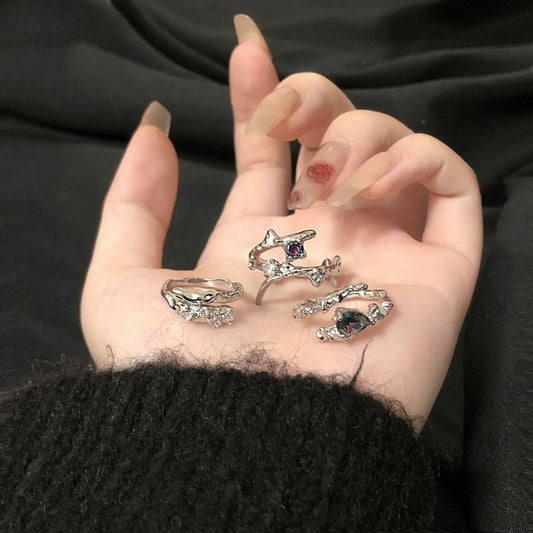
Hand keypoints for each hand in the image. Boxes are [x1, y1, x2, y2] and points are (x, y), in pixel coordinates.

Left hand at [81, 16, 481, 421]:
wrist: (245, 439)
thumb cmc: (180, 370)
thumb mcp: (119, 283)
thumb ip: (130, 206)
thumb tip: (152, 129)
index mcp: (263, 240)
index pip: (273, 152)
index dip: (262, 94)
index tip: (245, 49)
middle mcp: (325, 240)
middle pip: (339, 136)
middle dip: (314, 98)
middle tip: (283, 119)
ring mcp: (383, 252)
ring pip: (398, 153)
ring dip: (361, 133)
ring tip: (324, 178)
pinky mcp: (434, 273)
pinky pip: (454, 191)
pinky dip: (421, 158)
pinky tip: (368, 184)